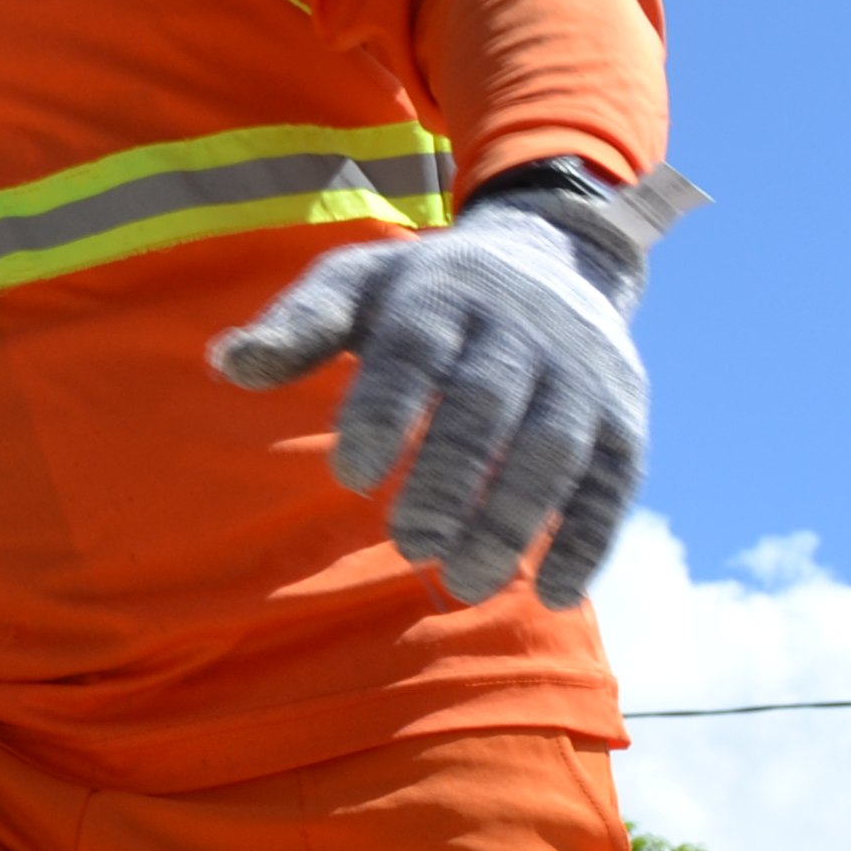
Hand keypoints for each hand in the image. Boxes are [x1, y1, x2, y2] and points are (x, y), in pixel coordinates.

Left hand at [209, 171, 651, 609]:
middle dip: (450, 481)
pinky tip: (553, 594)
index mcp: (442, 297)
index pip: (413, 353)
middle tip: (409, 546)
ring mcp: (581, 372)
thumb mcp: (353, 284)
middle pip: (487, 407)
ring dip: (514, 520)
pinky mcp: (623, 412)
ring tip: (464, 581)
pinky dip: (589, 536)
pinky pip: (614, 478)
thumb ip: (296, 327)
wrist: (548, 256)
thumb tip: (227, 362)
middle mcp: (520, 330)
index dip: (386, 412)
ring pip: (555, 448)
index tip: (351, 475)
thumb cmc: (420, 291)